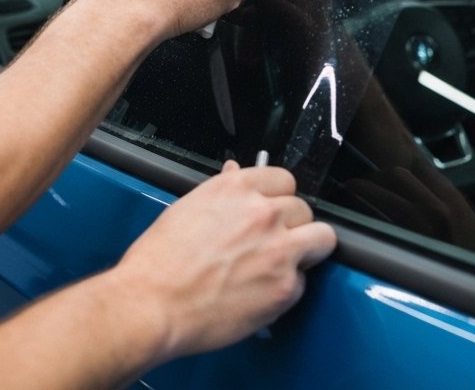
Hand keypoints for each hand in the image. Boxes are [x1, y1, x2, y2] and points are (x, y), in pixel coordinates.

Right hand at [117, 162, 336, 359]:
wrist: (152, 303)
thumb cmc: (160, 260)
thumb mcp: (189, 207)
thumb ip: (224, 191)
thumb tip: (236, 172)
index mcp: (238, 187)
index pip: (285, 179)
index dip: (279, 197)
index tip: (274, 209)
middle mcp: (263, 212)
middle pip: (304, 208)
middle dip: (291, 225)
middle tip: (273, 242)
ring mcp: (279, 248)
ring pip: (322, 238)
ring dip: (307, 250)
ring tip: (285, 263)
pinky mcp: (284, 286)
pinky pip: (303, 281)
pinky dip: (287, 289)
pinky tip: (261, 292)